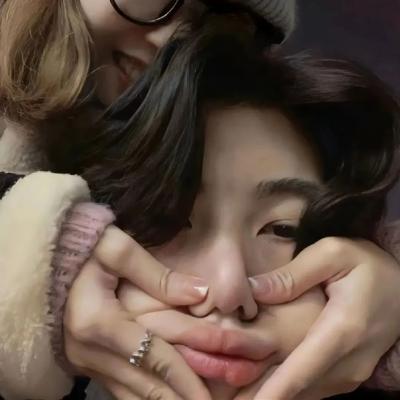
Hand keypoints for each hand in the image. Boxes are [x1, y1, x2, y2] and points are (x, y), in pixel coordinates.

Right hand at [64, 226, 209, 399]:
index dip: (185, 377)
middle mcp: (89, 350)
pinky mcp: (85, 361)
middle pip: (144, 382)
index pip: (153, 355)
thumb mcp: (117, 249)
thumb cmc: (84, 248)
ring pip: (130, 393)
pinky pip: (118, 388)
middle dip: (180, 397)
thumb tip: (201, 293)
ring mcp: (84, 360)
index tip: (209, 395)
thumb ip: (158, 274)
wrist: (46, 260)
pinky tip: (164, 398)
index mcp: (98, 321)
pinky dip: (143, 396)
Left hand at [246, 237, 399, 399]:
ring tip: (238, 397)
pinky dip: (289, 390)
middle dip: (262, 397)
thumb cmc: (369, 266)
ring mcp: (352, 372)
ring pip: (306, 393)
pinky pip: (314, 388)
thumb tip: (252, 291)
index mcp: (343, 329)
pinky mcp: (349, 373)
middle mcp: (349, 361)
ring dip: (273, 395)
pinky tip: (264, 389)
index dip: (272, 392)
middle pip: (300, 388)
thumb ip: (293, 275)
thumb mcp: (333, 254)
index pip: (301, 369)